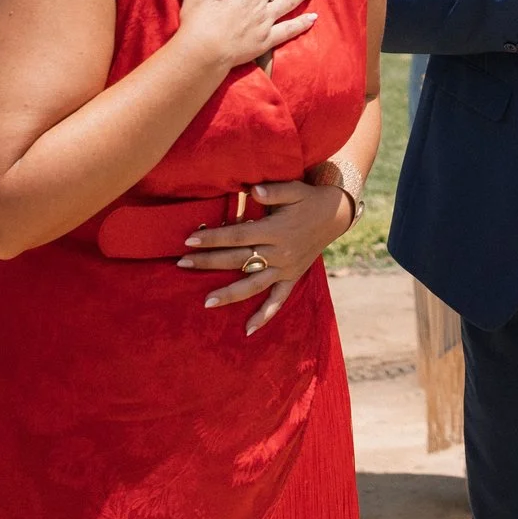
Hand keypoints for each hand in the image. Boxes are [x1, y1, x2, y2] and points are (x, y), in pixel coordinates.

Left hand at [177, 179, 358, 333]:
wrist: (335, 214)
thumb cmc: (309, 199)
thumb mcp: (295, 189)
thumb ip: (274, 191)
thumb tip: (252, 190)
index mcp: (275, 230)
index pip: (237, 236)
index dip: (213, 238)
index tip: (189, 240)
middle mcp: (279, 253)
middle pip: (238, 260)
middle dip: (208, 262)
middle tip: (181, 264)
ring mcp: (286, 268)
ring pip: (253, 285)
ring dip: (229, 294)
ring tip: (205, 302)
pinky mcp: (292, 278)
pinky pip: (278, 300)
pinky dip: (264, 315)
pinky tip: (248, 330)